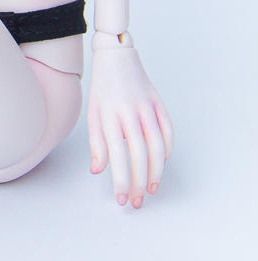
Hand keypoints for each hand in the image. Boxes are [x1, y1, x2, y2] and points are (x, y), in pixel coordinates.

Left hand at [87, 42, 173, 208]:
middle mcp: (129, 113)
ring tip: (151, 189)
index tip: (122, 199)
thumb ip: (96, 143)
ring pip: (158, 146)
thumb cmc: (102, 91)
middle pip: (139, 155)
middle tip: (137, 202)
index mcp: (109, 116)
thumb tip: (98, 171)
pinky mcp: (159, 103)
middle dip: (139, 183)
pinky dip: (167, 150)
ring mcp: (147, 107)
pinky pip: (168, 132)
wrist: (116, 58)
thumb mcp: (92, 115)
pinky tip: (160, 164)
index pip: (117, 156)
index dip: (121, 180)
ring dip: (156, 172)